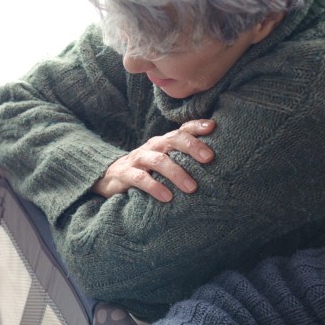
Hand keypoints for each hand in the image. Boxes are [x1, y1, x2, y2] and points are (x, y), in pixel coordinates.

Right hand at [92, 119, 215, 201]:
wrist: (109, 178)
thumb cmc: (146, 170)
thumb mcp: (164, 161)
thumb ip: (183, 158)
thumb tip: (214, 161)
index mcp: (163, 142)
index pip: (181, 130)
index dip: (196, 126)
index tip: (213, 127)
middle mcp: (152, 147)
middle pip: (172, 140)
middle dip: (192, 146)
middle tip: (209, 158)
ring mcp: (138, 159)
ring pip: (159, 160)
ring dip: (177, 173)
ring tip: (192, 188)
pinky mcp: (125, 174)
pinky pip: (140, 179)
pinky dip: (155, 187)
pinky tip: (167, 197)